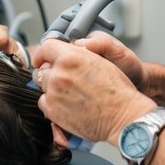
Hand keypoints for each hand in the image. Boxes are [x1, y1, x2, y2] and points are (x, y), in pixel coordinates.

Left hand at [33, 38, 154, 145]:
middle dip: (49, 73)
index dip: (43, 54)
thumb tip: (63, 54)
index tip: (43, 59)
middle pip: (41, 69)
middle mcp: (60, 74)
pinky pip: (43, 102)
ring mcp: (54, 93)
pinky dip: (51, 103)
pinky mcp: (53, 111)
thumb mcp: (99, 61)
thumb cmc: (117, 90)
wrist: (122, 116)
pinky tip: (66, 105)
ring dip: (51, 88)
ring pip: (42, 86)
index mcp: (71, 57)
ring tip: (68, 93)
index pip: (46, 47)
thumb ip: (77, 54)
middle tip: (61, 79)